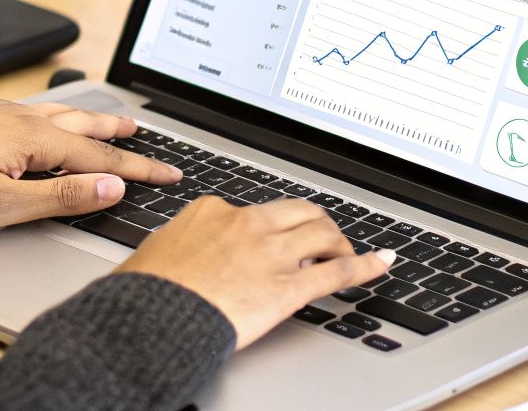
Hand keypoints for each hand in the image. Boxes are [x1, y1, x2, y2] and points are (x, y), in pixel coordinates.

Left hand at [0, 99, 180, 232]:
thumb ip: (61, 197)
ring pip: (64, 115)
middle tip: (152, 141)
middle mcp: (22, 118)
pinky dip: (65, 118)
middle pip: (87, 126)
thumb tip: (111, 188)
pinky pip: (41, 113)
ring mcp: (2, 115)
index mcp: (33, 137)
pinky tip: (58, 122)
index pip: (101, 156)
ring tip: (118, 122)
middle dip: (123, 137)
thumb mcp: (2, 206)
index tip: (168, 174)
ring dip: (96, 120)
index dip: (138, 168)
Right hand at [117, 196, 394, 348]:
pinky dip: (366, 266)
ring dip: (338, 241)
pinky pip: (339, 271)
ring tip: (344, 252)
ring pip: (322, 233)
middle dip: (313, 223)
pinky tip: (382, 263)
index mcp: (212, 210)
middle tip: (320, 238)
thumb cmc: (145, 293)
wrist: (152, 317)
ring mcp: (271, 254)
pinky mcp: (289, 287)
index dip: (266, 227)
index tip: (268, 239)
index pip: (252, 210)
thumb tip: (172, 254)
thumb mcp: (154, 252)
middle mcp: (247, 224)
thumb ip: (176, 245)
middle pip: (297, 211)